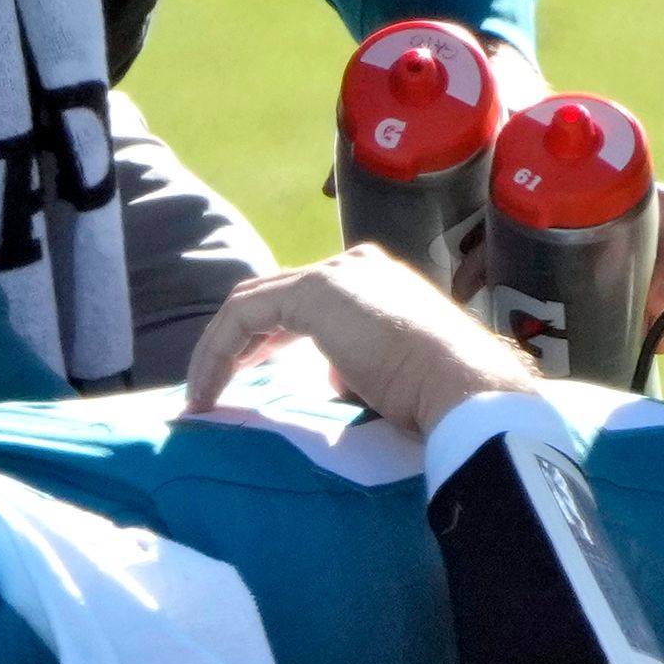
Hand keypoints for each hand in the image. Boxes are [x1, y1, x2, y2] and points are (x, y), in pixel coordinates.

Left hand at [185, 245, 537, 438]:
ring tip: (201, 396)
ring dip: (219, 351)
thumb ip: (358, 363)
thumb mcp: (392, 373)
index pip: (304, 302)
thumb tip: (334, 375)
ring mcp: (333, 274)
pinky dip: (219, 353)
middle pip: (272, 298)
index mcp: (375, 281)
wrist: (462, 385)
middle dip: (237, 344)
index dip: (268, 341)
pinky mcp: (313, 294)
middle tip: (212, 387)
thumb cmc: (439, 394)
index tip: (249, 382)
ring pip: (252, 305)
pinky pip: (245, 317)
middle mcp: (352, 266)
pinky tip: (210, 392)